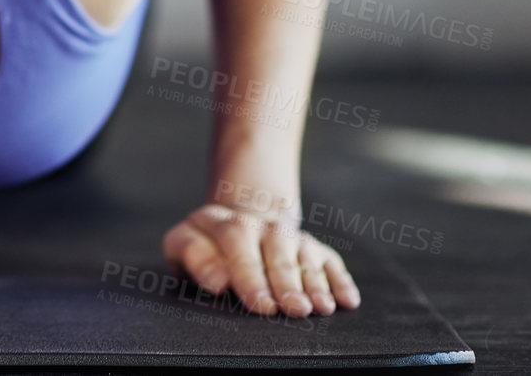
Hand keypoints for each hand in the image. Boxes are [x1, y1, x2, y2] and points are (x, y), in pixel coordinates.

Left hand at [161, 203, 359, 316]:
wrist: (234, 227)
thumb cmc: (204, 249)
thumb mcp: (183, 246)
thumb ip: (193, 256)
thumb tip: (217, 279)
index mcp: (222, 221)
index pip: (237, 240)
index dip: (250, 274)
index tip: (260, 304)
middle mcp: (260, 224)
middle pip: (276, 248)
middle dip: (286, 282)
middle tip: (294, 309)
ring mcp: (288, 235)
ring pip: (304, 255)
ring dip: (315, 283)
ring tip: (321, 308)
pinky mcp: (312, 247)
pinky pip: (329, 260)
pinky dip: (339, 280)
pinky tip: (347, 300)